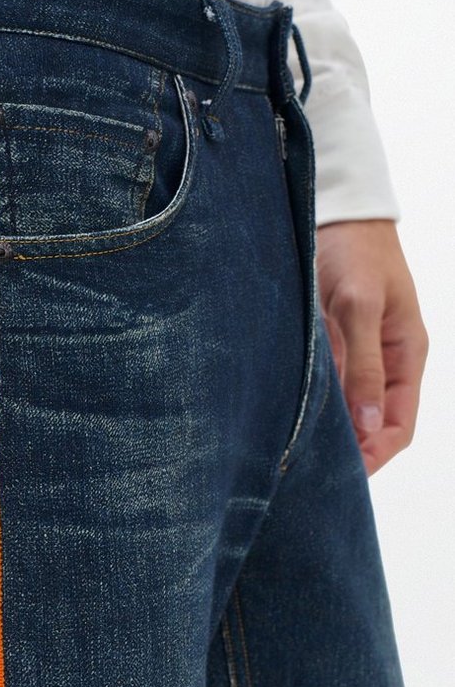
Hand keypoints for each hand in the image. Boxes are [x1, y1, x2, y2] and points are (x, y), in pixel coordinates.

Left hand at [315, 218, 428, 476]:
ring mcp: (354, 354)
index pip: (398, 426)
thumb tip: (368, 425)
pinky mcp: (327, 344)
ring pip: (344, 408)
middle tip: (308, 473)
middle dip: (348, 451)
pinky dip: (308, 403)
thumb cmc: (354, 251)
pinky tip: (282, 415)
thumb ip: (363, 365)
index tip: (345, 476)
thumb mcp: (360, 307)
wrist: (336, 210)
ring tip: (291, 452)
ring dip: (326, 429)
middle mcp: (382, 362)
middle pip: (370, 424)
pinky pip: (322, 386)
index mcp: (406, 356)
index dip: (376, 455)